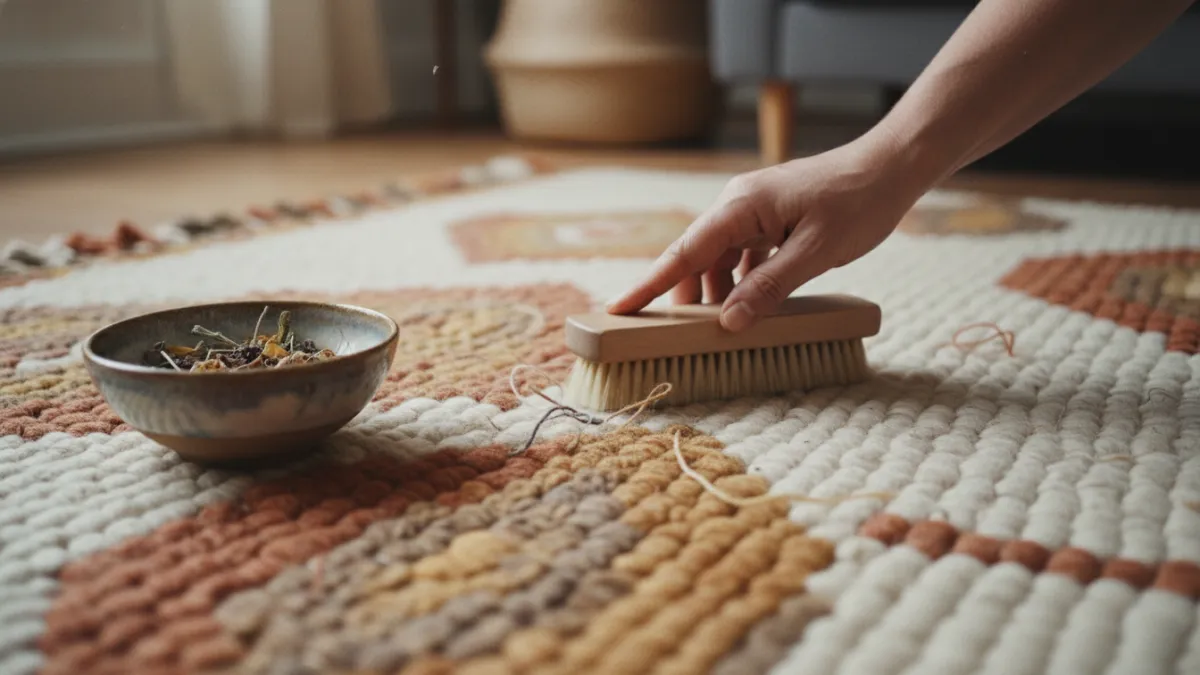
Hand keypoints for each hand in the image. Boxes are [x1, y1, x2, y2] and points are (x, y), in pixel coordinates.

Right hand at [606, 134, 929, 331]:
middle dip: (685, 299)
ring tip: (720, 330)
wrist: (892, 167)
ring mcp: (754, 213)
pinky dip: (741, 285)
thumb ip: (770, 287)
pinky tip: (750, 307)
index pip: (684, 253)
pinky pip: (743, 258)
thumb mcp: (816, 251)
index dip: (650, 285)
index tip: (618, 309)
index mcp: (740, 207)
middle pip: (696, 260)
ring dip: (718, 295)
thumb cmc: (858, 202)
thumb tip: (730, 323)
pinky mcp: (771, 221)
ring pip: (719, 262)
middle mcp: (738, 207)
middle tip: (674, 339)